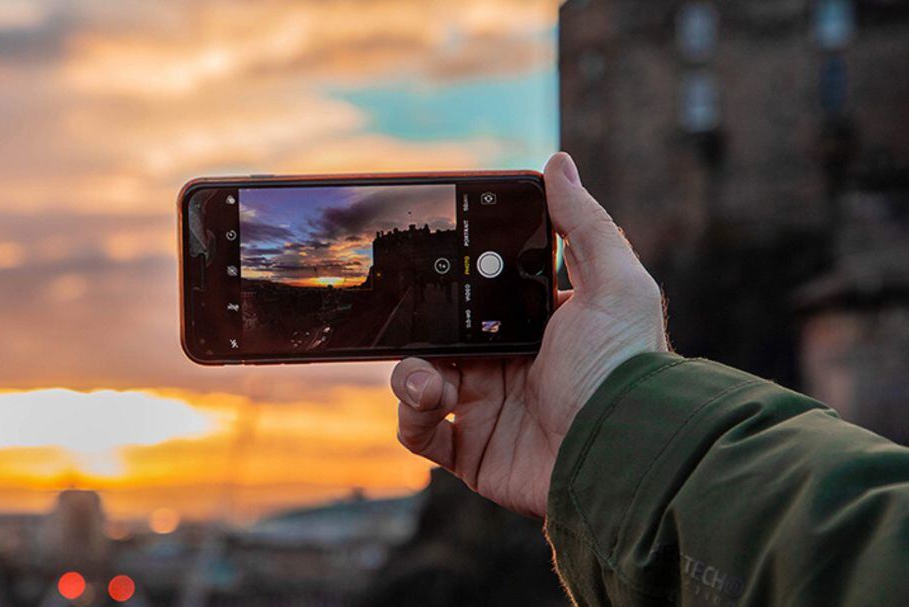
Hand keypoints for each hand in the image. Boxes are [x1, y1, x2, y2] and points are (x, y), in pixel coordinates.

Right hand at [391, 152, 667, 517]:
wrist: (619, 458)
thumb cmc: (625, 370)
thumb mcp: (614, 285)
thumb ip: (583, 224)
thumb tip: (558, 162)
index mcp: (536, 325)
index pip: (480, 293)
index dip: (454, 278)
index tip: (431, 260)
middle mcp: (508, 365)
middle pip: (441, 333)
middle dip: (422, 323)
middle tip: (418, 317)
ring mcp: (486, 408)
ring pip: (419, 378)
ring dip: (410, 373)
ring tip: (430, 379)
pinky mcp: (469, 450)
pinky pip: (417, 429)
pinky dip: (409, 413)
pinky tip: (430, 403)